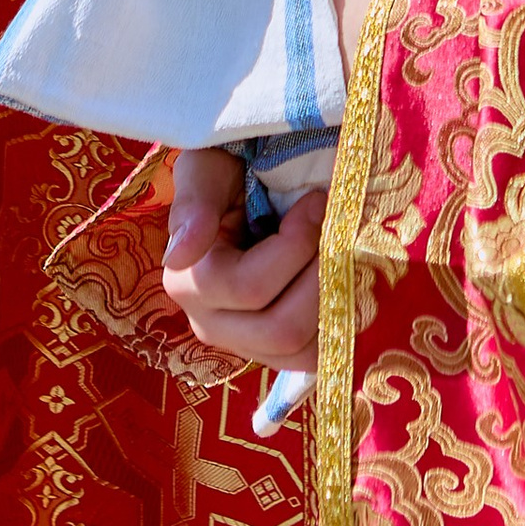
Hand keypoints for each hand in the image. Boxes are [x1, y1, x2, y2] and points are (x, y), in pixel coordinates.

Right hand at [161, 145, 324, 364]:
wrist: (248, 180)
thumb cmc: (227, 168)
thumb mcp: (206, 167)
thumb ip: (194, 202)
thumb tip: (181, 254)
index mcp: (189, 282)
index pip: (251, 287)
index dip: (297, 244)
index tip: (316, 200)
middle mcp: (212, 324)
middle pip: (281, 329)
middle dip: (321, 275)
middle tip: (336, 231)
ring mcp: (246, 343)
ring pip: (303, 353)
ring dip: (334, 301)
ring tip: (339, 255)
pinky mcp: (276, 351)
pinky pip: (316, 358)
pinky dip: (339, 324)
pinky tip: (343, 282)